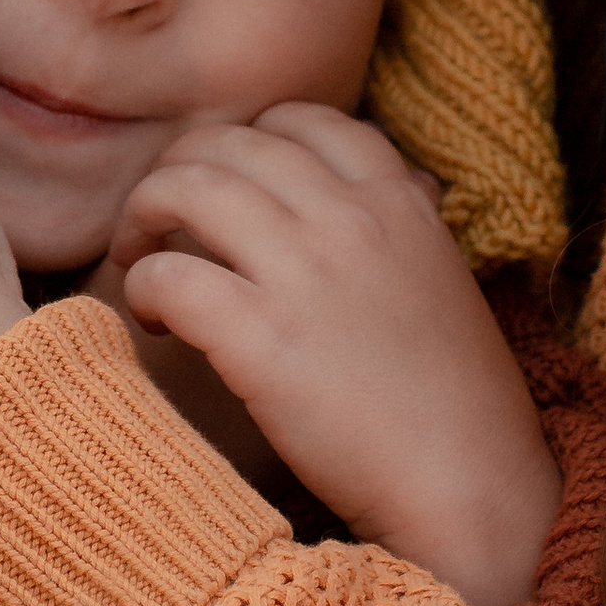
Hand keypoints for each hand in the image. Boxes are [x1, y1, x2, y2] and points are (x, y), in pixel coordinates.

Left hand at [110, 110, 561, 605]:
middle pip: (231, 144)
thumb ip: (409, 222)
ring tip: (135, 256)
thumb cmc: (459, 399)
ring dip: (144, 214)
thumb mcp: (445, 278)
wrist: (470, 486)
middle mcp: (349, 219)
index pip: (304, 119)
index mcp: (397, 201)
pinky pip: (170, 276)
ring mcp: (304, 274)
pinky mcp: (261, 339)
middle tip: (158, 216)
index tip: (227, 177)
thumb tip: (399, 183)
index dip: (249, 138)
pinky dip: (144, 288)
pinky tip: (153, 318)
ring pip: (187, 188)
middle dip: (179, 169)